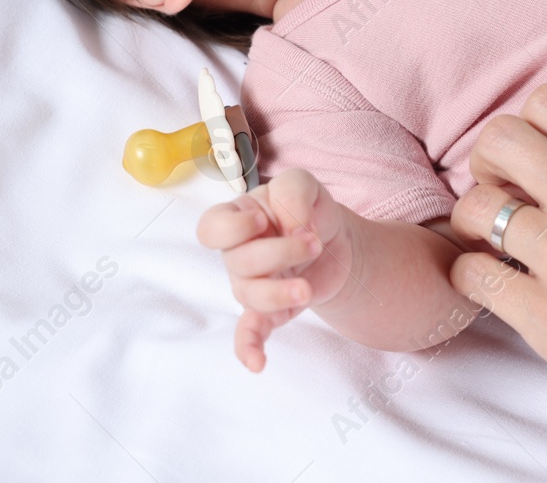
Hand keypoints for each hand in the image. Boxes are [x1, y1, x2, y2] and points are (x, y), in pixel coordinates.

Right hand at [196, 168, 354, 371]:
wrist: (335, 242)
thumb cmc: (308, 209)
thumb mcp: (304, 184)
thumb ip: (294, 191)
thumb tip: (292, 226)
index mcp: (237, 218)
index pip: (212, 228)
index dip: (234, 227)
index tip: (264, 220)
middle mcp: (236, 254)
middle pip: (238, 261)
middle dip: (279, 253)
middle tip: (313, 243)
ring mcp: (250, 285)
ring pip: (250, 295)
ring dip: (280, 292)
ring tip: (307, 287)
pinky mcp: (269, 311)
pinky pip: (249, 333)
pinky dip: (249, 348)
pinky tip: (257, 363)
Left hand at [447, 83, 546, 475]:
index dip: (527, 128)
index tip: (530, 161)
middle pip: (502, 139)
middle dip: (489, 164)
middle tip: (502, 195)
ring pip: (475, 206)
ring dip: (475, 227)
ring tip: (497, 249)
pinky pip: (471, 275)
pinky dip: (470, 280)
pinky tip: (495, 290)